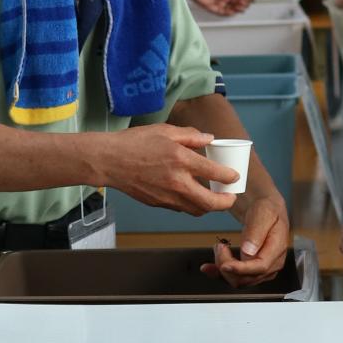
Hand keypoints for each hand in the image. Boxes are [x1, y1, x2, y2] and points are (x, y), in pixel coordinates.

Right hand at [100, 124, 237, 214]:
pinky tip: (190, 195)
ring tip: (212, 198)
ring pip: (197, 210)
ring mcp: (167, 197)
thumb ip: (191, 136)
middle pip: (211, 203)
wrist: (109, 161)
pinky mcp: (158, 204)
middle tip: (230, 197)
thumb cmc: (135, 143)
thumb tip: (209, 139)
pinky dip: (190, 205)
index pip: (216, 173)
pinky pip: (181, 209)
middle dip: (226, 202)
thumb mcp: (166, 131)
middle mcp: (178, 182)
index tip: (234, 176)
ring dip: (209, 207)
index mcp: (182, 160)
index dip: (230, 177)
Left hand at [203, 193, 290, 285]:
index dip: (241, 269)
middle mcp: (273, 263)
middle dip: (228, 265)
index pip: (260, 267)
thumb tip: (249, 252)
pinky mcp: (253, 271)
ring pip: (239, 281)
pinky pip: (235, 278)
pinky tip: (209, 268)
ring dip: (223, 268)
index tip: (224, 265)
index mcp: (277, 248)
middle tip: (219, 246)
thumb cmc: (266, 209)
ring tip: (218, 248)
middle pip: (247, 278)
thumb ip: (256, 232)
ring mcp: (263, 270)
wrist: (266, 210)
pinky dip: (220, 274)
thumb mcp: (263, 212)